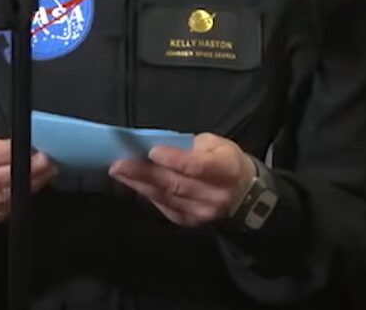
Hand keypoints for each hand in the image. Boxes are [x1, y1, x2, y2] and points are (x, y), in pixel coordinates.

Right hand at [0, 133, 56, 225]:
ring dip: (29, 184)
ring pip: (4, 196)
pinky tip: (33, 186)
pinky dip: (22, 196)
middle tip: (46, 162)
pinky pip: (5, 208)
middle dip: (26, 170)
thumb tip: (23, 147)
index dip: (11, 154)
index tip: (32, 149)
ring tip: (46, 172)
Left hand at [109, 132, 252, 227]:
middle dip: (144, 173)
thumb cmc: (228, 162)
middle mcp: (214, 195)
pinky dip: (148, 195)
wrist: (246, 195)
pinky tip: (134, 185)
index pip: (196, 166)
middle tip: (119, 164)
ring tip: (119, 172)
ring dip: (139, 184)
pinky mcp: (191, 222)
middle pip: (175, 184)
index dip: (173, 159)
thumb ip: (191, 146)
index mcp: (225, 170)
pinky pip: (165, 208)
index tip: (151, 151)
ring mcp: (202, 212)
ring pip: (166, 198)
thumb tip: (161, 148)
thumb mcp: (217, 145)